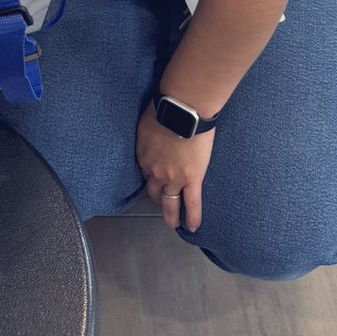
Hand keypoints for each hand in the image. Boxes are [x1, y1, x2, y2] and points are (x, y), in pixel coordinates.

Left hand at [136, 102, 214, 230]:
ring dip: (170, 214)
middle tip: (160, 200)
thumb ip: (151, 133)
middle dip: (156, 195)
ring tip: (172, 223)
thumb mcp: (149, 120)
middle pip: (153, 189)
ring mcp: (173, 177)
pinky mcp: (192, 179)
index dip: (150, 172)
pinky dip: (192, 217)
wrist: (183, 109)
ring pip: (169, 201)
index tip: (155, 174)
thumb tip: (155, 132)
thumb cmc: (166, 108)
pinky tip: (193, 226)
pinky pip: (192, 203)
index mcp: (143, 154)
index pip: (145, 170)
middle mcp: (155, 170)